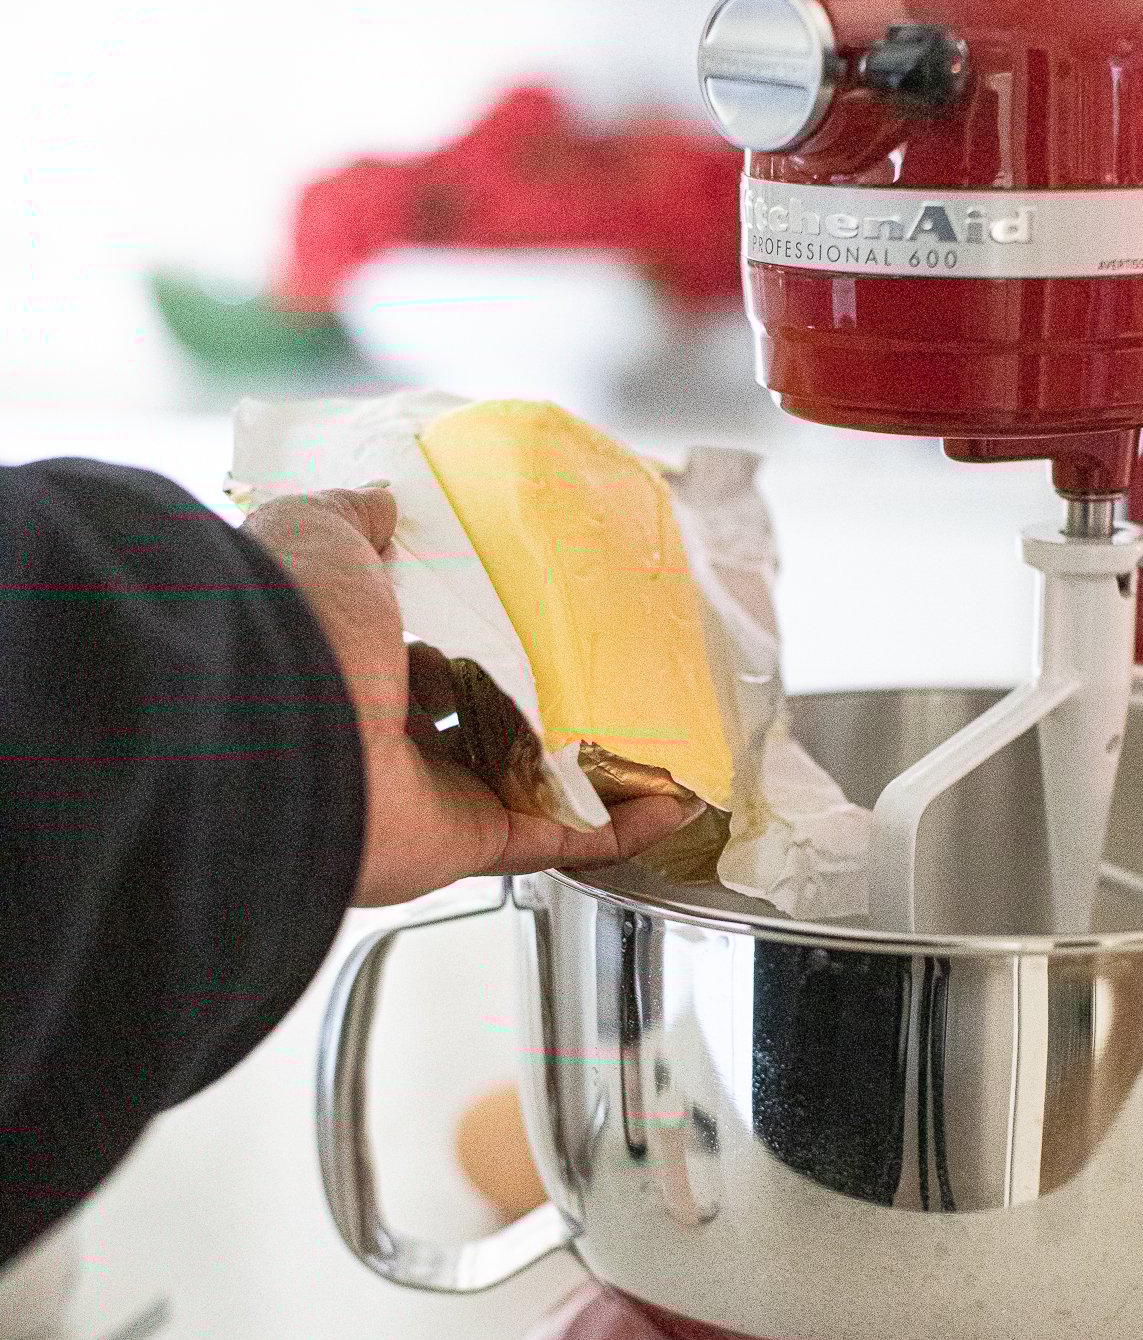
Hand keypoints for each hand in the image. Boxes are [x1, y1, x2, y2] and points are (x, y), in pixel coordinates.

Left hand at [245, 486, 700, 906]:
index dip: (479, 640)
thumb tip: (382, 498)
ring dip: (598, 769)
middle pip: (487, 724)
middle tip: (609, 676)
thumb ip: (353, 516)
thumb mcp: (317, 535)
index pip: (429, 660)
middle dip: (547, 704)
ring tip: (659, 738)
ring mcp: (433, 797)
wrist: (277, 729)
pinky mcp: (471, 841)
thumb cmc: (297, 629)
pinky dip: (618, 828)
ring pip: (531, 785)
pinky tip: (667, 803)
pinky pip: (558, 838)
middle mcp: (390, 739)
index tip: (532, 620)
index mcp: (356, 670)